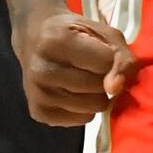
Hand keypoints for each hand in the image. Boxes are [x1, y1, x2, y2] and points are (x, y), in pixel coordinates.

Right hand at [18, 9, 136, 127]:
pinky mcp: (39, 113)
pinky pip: (84, 119)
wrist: (32, 39)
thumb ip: (120, 56)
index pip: (106, 63)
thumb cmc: (72, 34)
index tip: (97, 51)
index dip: (109, 58)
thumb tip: (116, 88)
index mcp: (57, 40)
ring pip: (94, 106)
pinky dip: (84, 108)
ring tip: (79, 78)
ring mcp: (39, 94)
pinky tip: (70, 91)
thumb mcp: (101, 32)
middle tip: (86, 65)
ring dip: (95, 94)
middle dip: (101, 77)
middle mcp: (42, 69)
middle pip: (100, 87)